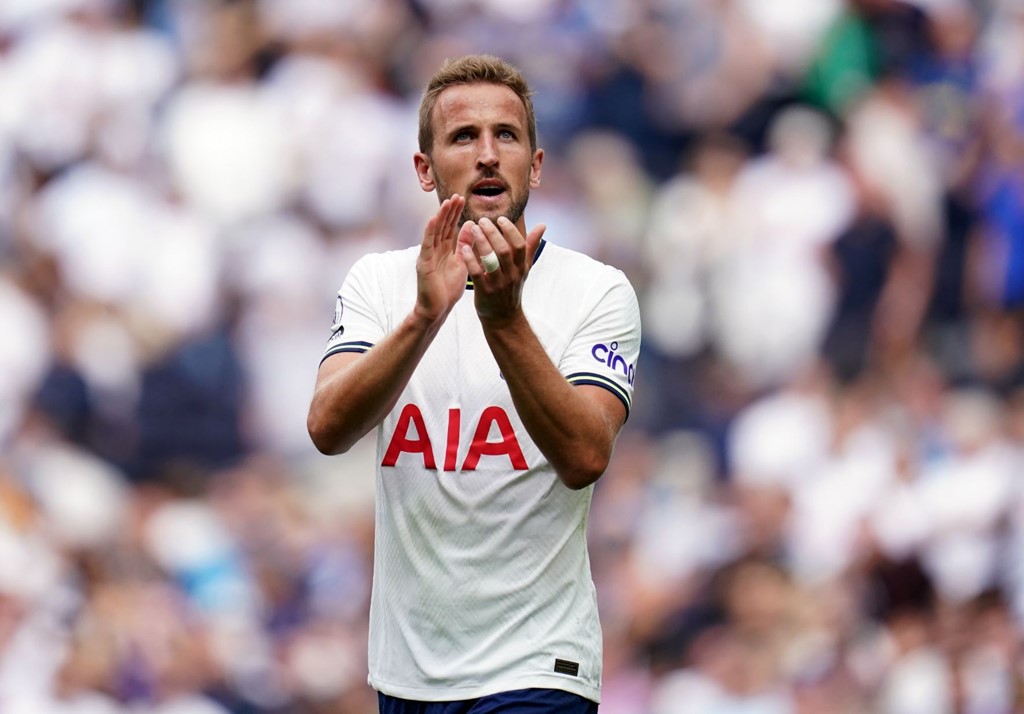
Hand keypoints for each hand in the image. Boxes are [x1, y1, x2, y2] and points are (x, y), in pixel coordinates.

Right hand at [414, 195, 468, 323]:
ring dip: (440, 217)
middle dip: (449, 211)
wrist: (437, 310)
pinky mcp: (424, 264)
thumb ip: (464, 246)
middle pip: (443, 226)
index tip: (463, 199)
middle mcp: (435, 250)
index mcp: (445, 250)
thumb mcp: (461, 263)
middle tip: (457, 195)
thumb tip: (470, 227)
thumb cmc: (447, 290)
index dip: (456, 213)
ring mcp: (428, 256)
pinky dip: (430, 232)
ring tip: (446, 202)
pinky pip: (427, 245)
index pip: (451, 228)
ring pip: (434, 232)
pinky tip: (433, 220)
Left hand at [459, 216, 545, 323]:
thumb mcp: (524, 269)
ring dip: (481, 243)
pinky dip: (470, 260)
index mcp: (521, 267)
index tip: (500, 219)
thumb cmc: (512, 289)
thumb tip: (542, 225)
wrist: (504, 318)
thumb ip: (530, 246)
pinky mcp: (485, 292)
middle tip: (482, 221)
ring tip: (473, 229)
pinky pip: (477, 274)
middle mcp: (511, 275)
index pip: (519, 245)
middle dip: (492, 233)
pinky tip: (464, 248)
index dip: (510, 231)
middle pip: (504, 250)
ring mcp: (498, 284)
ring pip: (491, 260)